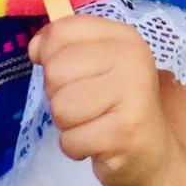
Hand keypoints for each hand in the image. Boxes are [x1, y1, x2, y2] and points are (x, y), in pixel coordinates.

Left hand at [30, 15, 178, 185]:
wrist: (150, 153)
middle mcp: (133, 58)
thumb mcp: (93, 65)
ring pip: (60, 107)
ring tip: (93, 124)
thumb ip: (61, 47)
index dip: (50, 56)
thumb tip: (35, 48)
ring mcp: (133, 94)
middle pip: (55, 71)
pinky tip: (98, 143)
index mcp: (123, 36)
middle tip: (88, 106)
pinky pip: (70, 140)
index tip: (72, 74)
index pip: (60, 32)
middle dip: (59, 96)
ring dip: (68, 124)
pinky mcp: (125, 131)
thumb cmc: (114, 105)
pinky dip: (76, 148)